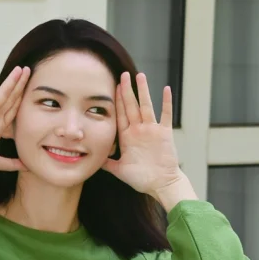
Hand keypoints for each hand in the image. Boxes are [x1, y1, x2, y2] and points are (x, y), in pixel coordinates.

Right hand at [0, 64, 28, 172]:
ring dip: (11, 81)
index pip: (13, 110)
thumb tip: (27, 166)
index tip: (32, 91)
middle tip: (29, 71)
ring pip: (3, 93)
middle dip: (21, 86)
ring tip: (20, 69)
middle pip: (11, 98)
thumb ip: (12, 163)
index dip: (22, 100)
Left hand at [103, 72, 196, 211]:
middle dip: (126, 90)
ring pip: (146, 106)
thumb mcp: (120, 170)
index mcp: (127, 137)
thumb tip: (92, 160)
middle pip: (131, 106)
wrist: (161, 185)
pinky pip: (165, 115)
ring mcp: (152, 130)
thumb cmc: (142, 179)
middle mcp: (139, 130)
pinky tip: (165, 89)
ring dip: (143, 91)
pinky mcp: (164, 133)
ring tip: (139, 76)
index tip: (112, 86)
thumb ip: (107, 163)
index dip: (116, 101)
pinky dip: (166, 102)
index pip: (120, 115)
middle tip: (123, 74)